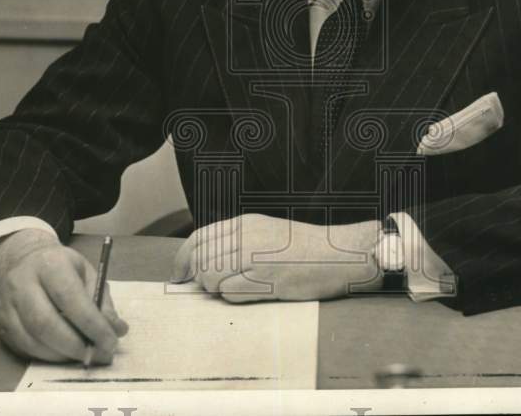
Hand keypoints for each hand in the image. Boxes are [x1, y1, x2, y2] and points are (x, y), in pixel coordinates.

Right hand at [0, 229, 128, 363]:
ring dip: (61, 355)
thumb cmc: (63, 268)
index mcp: (50, 264)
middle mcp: (22, 282)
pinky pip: (23, 347)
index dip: (91, 324)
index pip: (70, 298)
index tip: (110, 341)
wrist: (25, 260)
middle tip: (95, 354)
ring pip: (31, 339)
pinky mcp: (1, 323)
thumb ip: (102, 302)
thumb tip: (118, 330)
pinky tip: (63, 353)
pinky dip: (46, 356)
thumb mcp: (87, 273)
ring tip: (82, 355)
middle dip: (74, 345)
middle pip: (45, 322)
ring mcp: (7, 304)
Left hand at [170, 214, 382, 302]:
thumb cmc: (306, 248)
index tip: (179, 275)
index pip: (198, 238)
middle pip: (201, 261)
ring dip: (218, 288)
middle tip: (217, 285)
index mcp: (245, 223)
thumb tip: (205, 261)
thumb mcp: (267, 232)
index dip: (182, 259)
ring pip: (211, 278)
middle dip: (201, 278)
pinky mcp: (266, 279)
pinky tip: (255, 291)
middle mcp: (246, 236)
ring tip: (243, 286)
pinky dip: (236, 297)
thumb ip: (237, 241)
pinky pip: (231, 294)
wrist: (341, 254)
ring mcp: (255, 257)